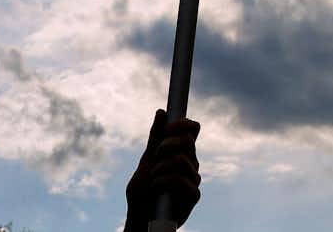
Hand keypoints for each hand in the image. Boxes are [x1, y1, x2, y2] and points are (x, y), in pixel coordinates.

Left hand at [123, 109, 201, 230]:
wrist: (139, 220)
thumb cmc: (142, 193)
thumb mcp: (146, 161)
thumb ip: (155, 139)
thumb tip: (161, 112)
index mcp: (180, 152)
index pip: (191, 129)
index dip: (182, 123)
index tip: (168, 128)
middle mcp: (189, 163)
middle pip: (189, 140)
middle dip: (169, 143)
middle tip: (157, 153)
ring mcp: (192, 179)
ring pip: (183, 160)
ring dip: (162, 166)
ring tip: (152, 177)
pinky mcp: (193, 196)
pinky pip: (183, 180)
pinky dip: (165, 181)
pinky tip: (156, 187)